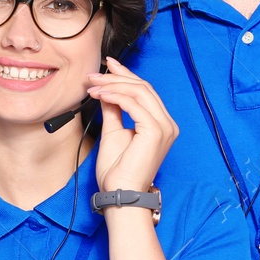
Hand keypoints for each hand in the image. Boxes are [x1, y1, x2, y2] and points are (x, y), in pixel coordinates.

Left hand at [90, 57, 177, 194]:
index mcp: (161, 124)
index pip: (145, 92)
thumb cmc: (117, 170)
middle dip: (117, 77)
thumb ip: (113, 111)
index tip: (107, 65)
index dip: (126, 75)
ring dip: (113, 85)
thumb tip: (106, 91)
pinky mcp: (156, 131)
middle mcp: (167, 124)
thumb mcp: (113, 132)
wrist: (120, 193)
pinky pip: (134, 104)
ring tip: (92, 85)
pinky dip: (115, 96)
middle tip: (94, 74)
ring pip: (140, 92)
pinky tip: (100, 95)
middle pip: (143, 87)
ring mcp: (164, 127)